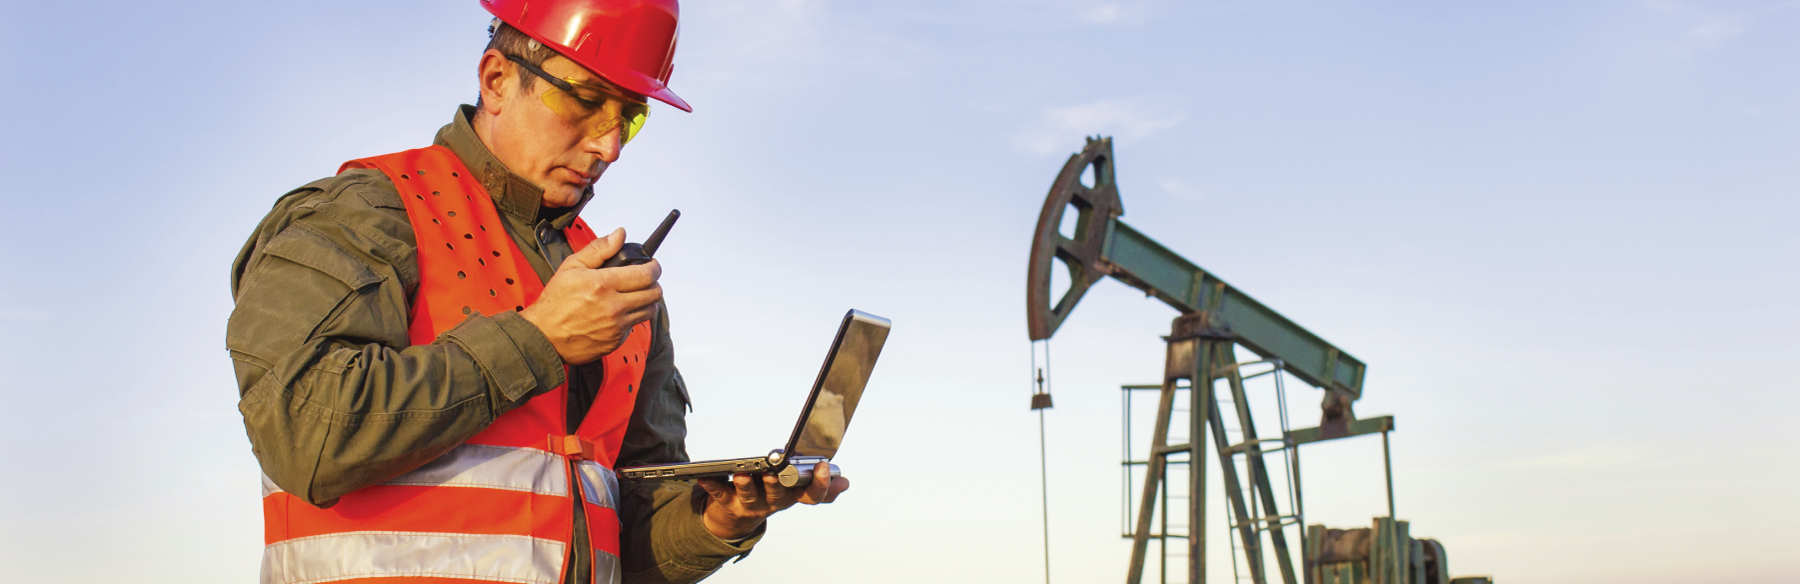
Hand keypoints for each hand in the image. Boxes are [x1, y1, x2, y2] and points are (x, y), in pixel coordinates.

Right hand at [519, 228, 661, 364]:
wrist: (544, 335)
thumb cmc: (555, 302)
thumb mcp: (572, 267)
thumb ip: (599, 249)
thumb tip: (619, 235)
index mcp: (603, 285)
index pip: (646, 274)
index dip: (654, 267)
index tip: (652, 265)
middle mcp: (614, 306)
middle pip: (654, 293)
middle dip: (653, 283)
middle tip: (644, 280)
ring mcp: (617, 326)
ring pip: (649, 311)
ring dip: (646, 301)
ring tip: (634, 295)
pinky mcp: (616, 341)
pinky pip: (635, 326)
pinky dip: (632, 318)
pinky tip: (619, 312)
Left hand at [696, 462, 850, 539]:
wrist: (737, 516)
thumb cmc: (770, 493)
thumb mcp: (796, 489)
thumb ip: (819, 485)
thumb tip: (845, 483)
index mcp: (793, 497)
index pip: (812, 495)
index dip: (820, 484)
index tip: (824, 466)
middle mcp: (773, 503)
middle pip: (779, 495)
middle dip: (778, 484)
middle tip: (778, 471)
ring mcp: (750, 505)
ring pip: (750, 496)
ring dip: (746, 486)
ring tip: (742, 475)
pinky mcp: (727, 503)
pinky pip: (718, 493)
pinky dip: (711, 485)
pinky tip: (703, 476)